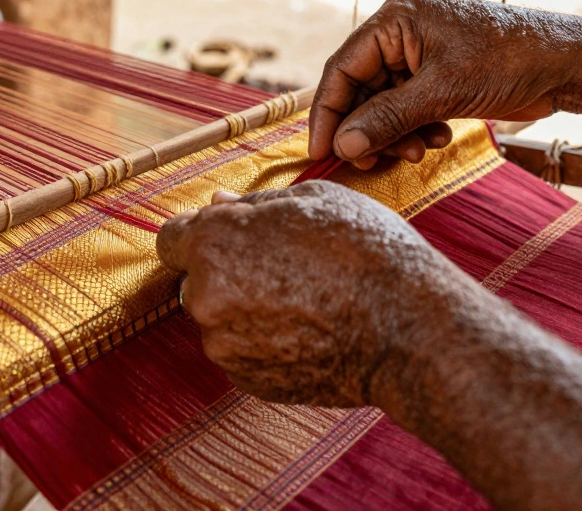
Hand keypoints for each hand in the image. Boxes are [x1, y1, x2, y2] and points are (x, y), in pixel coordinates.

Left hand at [156, 181, 490, 408]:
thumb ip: (253, 204)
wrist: (410, 327)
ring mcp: (224, 346)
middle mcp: (206, 296)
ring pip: (220, 321)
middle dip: (226, 273)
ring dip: (246, 311)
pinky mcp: (248, 382)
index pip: (172, 239)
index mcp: (213, 242)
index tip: (234, 239)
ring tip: (306, 300)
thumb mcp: (313, 200)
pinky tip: (309, 331)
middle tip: (285, 268)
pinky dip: (265, 345)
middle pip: (196, 282)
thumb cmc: (366, 250)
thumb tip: (216, 203)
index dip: (201, 235)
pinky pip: (244, 355)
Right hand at [310, 0, 581, 167]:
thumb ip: (386, 120)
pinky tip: (435, 139)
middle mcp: (401, 33)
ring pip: (383, 104)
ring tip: (415, 152)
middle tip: (371, 162)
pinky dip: (414, 129)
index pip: (341, 69)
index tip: (321, 152)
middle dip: (367, 129)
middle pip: (360, 90)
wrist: (567, 64)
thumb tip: (342, 147)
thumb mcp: (441, 94)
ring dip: (394, 134)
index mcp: (394, 19)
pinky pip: (407, 108)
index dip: (328, 114)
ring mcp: (419, 55)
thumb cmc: (508, 61)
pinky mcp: (437, 76)